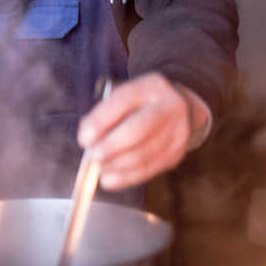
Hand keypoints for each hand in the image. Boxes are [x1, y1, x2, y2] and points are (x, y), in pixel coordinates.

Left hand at [77, 73, 207, 190]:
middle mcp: (168, 106)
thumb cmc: (141, 104)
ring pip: (144, 154)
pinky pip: (149, 169)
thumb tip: (88, 140)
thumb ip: (105, 113)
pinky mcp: (177, 152)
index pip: (123, 101)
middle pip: (137, 130)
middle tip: (93, 157)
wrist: (181, 108)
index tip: (84, 139)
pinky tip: (110, 179)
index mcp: (151, 86)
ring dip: (116, 165)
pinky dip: (126, 177)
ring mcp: (177, 130)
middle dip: (110, 147)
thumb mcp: (126, 96)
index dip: (101, 121)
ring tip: (99, 168)